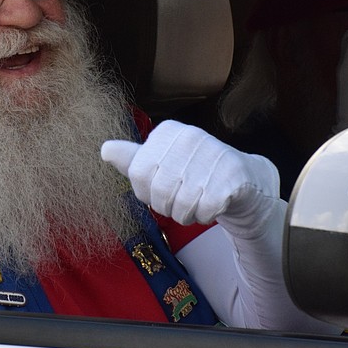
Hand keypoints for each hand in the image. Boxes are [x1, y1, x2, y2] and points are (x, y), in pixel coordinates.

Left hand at [101, 120, 279, 238]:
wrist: (243, 178)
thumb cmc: (194, 170)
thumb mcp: (162, 161)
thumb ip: (133, 159)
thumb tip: (105, 150)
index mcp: (168, 131)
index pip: (137, 174)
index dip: (146, 192)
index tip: (161, 186)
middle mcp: (190, 137)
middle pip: (158, 193)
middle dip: (167, 206)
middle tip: (181, 198)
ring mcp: (213, 155)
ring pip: (180, 206)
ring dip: (187, 214)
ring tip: (197, 200)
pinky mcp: (232, 177)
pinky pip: (204, 212)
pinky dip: (205, 216)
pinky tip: (213, 203)